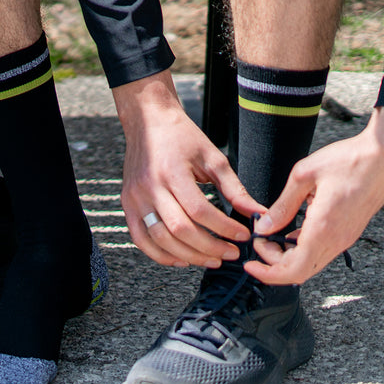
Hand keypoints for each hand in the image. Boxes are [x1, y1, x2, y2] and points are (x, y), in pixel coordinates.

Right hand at [114, 74, 262, 268]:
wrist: (148, 123)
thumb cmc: (181, 137)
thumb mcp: (213, 158)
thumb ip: (234, 189)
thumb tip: (257, 213)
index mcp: (173, 173)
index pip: (200, 211)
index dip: (224, 228)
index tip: (243, 235)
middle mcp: (150, 188)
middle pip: (180, 230)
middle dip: (209, 247)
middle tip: (230, 253)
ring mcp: (135, 198)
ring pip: (160, 239)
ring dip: (188, 255)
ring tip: (211, 259)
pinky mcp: (127, 205)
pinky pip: (140, 239)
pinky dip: (160, 254)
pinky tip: (181, 259)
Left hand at [247, 107, 383, 284]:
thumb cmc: (349, 160)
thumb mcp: (304, 176)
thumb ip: (282, 206)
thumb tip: (264, 227)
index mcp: (323, 229)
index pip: (292, 271)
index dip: (268, 274)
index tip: (250, 265)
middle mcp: (338, 239)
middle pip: (300, 272)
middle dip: (273, 263)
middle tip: (259, 241)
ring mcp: (347, 237)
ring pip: (312, 263)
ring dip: (288, 256)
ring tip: (271, 235)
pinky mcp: (351, 230)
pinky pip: (323, 250)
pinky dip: (303, 248)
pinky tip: (292, 229)